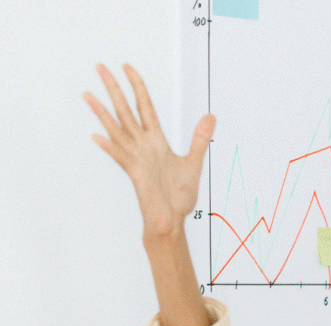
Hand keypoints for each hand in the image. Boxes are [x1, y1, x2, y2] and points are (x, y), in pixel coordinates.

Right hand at [83, 64, 214, 238]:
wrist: (172, 221)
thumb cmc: (179, 197)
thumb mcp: (194, 163)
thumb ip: (200, 139)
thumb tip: (211, 117)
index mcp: (156, 141)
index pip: (145, 107)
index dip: (137, 86)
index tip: (127, 67)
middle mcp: (143, 147)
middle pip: (126, 111)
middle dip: (114, 89)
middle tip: (100, 66)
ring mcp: (137, 159)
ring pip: (117, 130)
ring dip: (102, 112)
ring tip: (88, 94)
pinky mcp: (136, 174)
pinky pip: (120, 158)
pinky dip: (110, 148)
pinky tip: (97, 137)